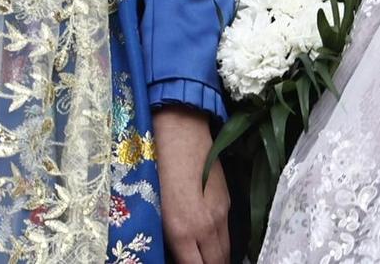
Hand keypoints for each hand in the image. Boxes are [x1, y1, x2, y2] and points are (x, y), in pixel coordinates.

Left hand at [154, 107, 228, 263]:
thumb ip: (166, 231)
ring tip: (206, 257)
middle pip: (216, 263)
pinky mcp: (227, 202)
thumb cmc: (154, 162)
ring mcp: (220, 215)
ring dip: (216, 258)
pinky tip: (211, 243)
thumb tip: (170, 246)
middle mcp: (205, 227)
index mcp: (181, 230)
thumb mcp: (151, 201)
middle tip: (195, 260)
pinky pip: (228, 233)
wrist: (180, 129)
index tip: (182, 263)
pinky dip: (221, 242)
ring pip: (225, 251)